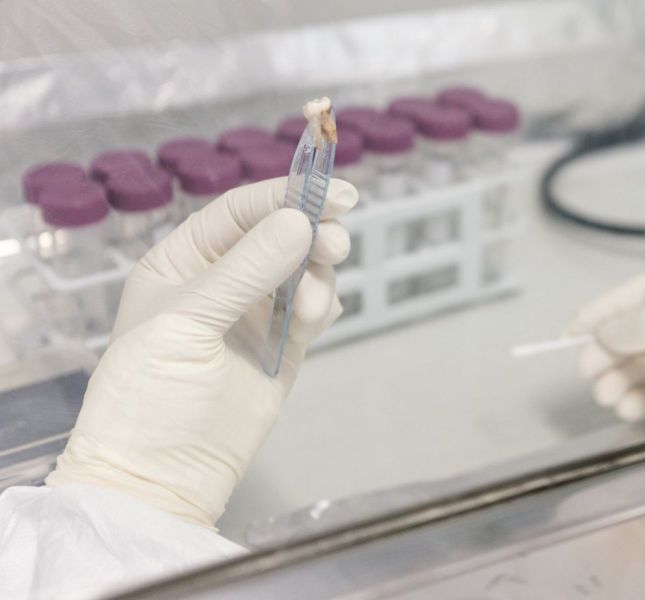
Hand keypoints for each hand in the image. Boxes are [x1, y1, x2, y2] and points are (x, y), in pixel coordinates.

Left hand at [46, 177, 357, 527]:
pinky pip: (314, 309)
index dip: (286, 196)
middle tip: (335, 246)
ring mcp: (255, 314)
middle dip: (312, 234)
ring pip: (304, 271)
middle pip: (280, 236)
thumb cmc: (152, 390)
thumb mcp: (188, 319)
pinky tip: (312, 322)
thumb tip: (301, 222)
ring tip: (309, 310)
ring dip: (317, 278)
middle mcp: (222, 280)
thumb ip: (247, 270)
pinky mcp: (283, 347)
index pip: (239, 212)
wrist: (163, 474)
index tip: (335, 194)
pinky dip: (322, 306)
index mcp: (183, 261)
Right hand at [567, 275, 644, 425]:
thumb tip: (604, 332)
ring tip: (607, 396)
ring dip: (610, 378)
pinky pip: (641, 396)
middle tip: (586, 371)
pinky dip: (628, 402)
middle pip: (627, 332)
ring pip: (628, 366)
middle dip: (602, 349)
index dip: (605, 308)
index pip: (640, 295)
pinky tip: (630, 410)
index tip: (574, 331)